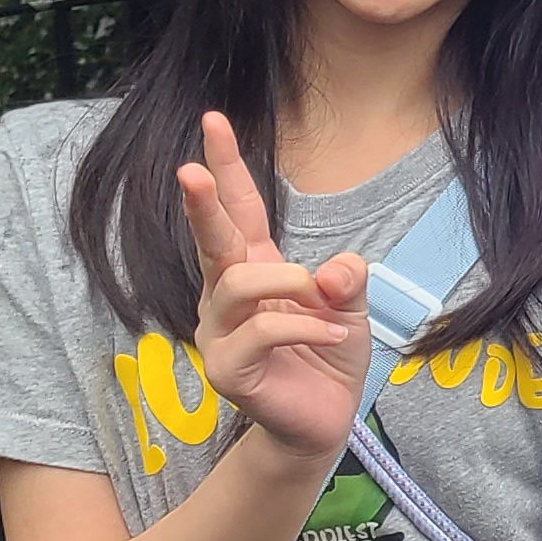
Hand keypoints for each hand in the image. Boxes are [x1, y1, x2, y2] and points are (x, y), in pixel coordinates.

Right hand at [178, 112, 367, 461]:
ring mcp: (219, 332)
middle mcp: (226, 295)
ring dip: (289, 284)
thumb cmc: (330, 356)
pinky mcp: (226, 369)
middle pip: (212, 238)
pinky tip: (334, 336)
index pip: (238, 210)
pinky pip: (260, 332)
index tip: (214, 120)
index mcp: (253, 268)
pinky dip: (305, 329)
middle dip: (203, 202)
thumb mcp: (351, 308)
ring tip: (325, 303)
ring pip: (239, 284)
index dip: (227, 167)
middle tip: (190, 168)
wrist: (325, 420)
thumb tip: (333, 272)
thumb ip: (347, 280)